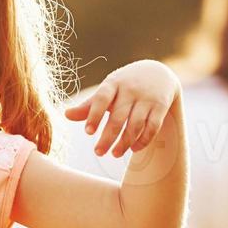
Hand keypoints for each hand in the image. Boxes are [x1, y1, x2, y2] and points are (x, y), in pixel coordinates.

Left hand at [64, 60, 180, 157]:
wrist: (157, 73)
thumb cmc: (124, 86)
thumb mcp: (107, 90)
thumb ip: (88, 105)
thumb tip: (66, 115)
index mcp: (113, 83)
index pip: (102, 98)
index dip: (94, 115)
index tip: (88, 133)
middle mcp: (130, 90)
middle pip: (118, 117)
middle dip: (108, 137)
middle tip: (98, 152)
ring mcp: (147, 99)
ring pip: (136, 124)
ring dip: (125, 142)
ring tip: (114, 154)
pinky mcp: (160, 107)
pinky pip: (153, 127)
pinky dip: (144, 140)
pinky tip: (133, 149)